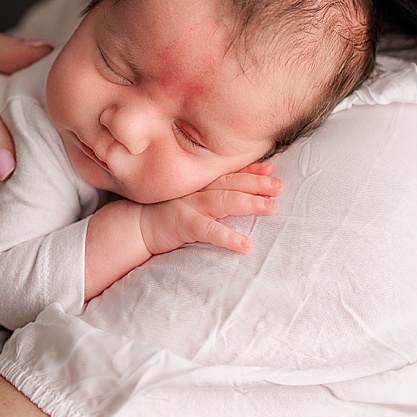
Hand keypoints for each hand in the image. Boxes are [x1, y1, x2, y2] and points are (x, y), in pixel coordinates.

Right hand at [138, 162, 282, 256]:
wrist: (135, 226)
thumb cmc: (166, 215)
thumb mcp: (189, 200)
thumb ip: (210, 195)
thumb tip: (237, 194)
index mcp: (201, 185)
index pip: (230, 174)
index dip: (252, 171)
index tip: (272, 170)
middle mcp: (198, 190)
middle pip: (233, 183)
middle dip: (258, 184)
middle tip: (281, 187)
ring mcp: (191, 205)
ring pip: (226, 201)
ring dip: (251, 203)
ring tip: (272, 208)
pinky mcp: (184, 224)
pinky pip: (209, 231)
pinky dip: (228, 237)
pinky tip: (246, 246)